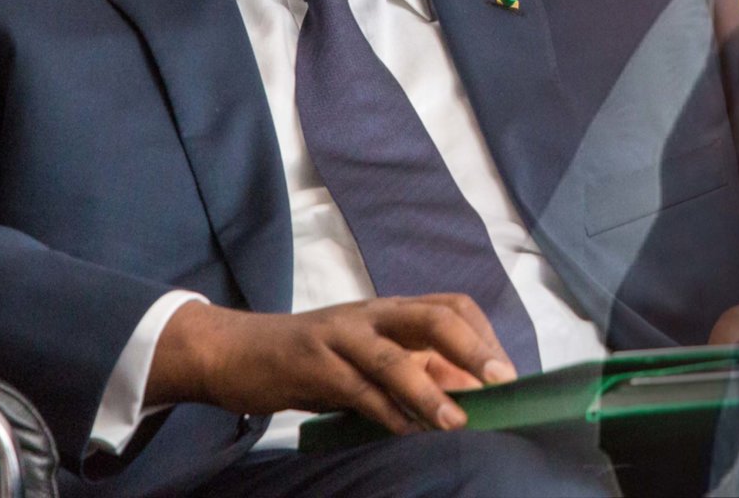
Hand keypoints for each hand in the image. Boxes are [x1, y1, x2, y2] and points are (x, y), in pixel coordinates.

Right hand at [147, 294, 516, 434]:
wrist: (232, 352)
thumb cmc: (310, 358)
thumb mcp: (365, 357)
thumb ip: (412, 368)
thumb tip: (465, 391)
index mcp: (389, 310)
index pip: (450, 306)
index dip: (482, 335)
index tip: (505, 372)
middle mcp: (370, 315)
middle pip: (433, 318)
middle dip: (472, 348)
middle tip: (500, 382)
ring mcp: (340, 337)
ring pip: (393, 358)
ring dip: (430, 391)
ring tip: (458, 421)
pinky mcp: (311, 364)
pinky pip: (355, 389)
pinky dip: (385, 412)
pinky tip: (405, 432)